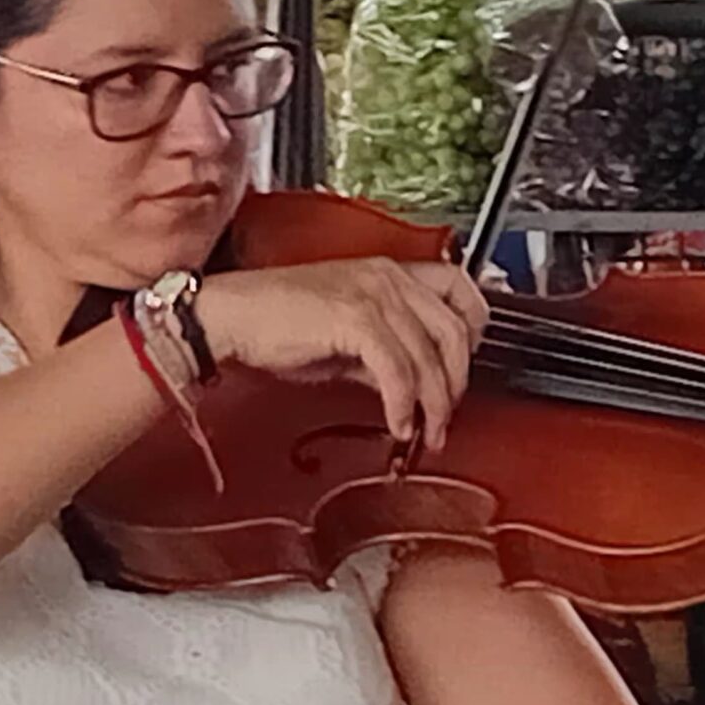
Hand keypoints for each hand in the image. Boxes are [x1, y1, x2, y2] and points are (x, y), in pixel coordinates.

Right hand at [190, 258, 487, 450]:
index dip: (474, 332)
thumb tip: (407, 387)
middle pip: (455, 330)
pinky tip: (397, 423)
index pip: (460, 291)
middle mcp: (388, 277)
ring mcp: (374, 294)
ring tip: (423, 432)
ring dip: (432, 405)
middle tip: (444, 417)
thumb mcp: (343, 338)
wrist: (230, 317)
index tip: (463, 369)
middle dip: (456, 383)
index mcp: (389, 272)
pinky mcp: (355, 318)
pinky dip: (403, 404)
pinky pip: (398, 370)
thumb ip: (381, 356)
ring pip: (430, 356)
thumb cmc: (274, 321)